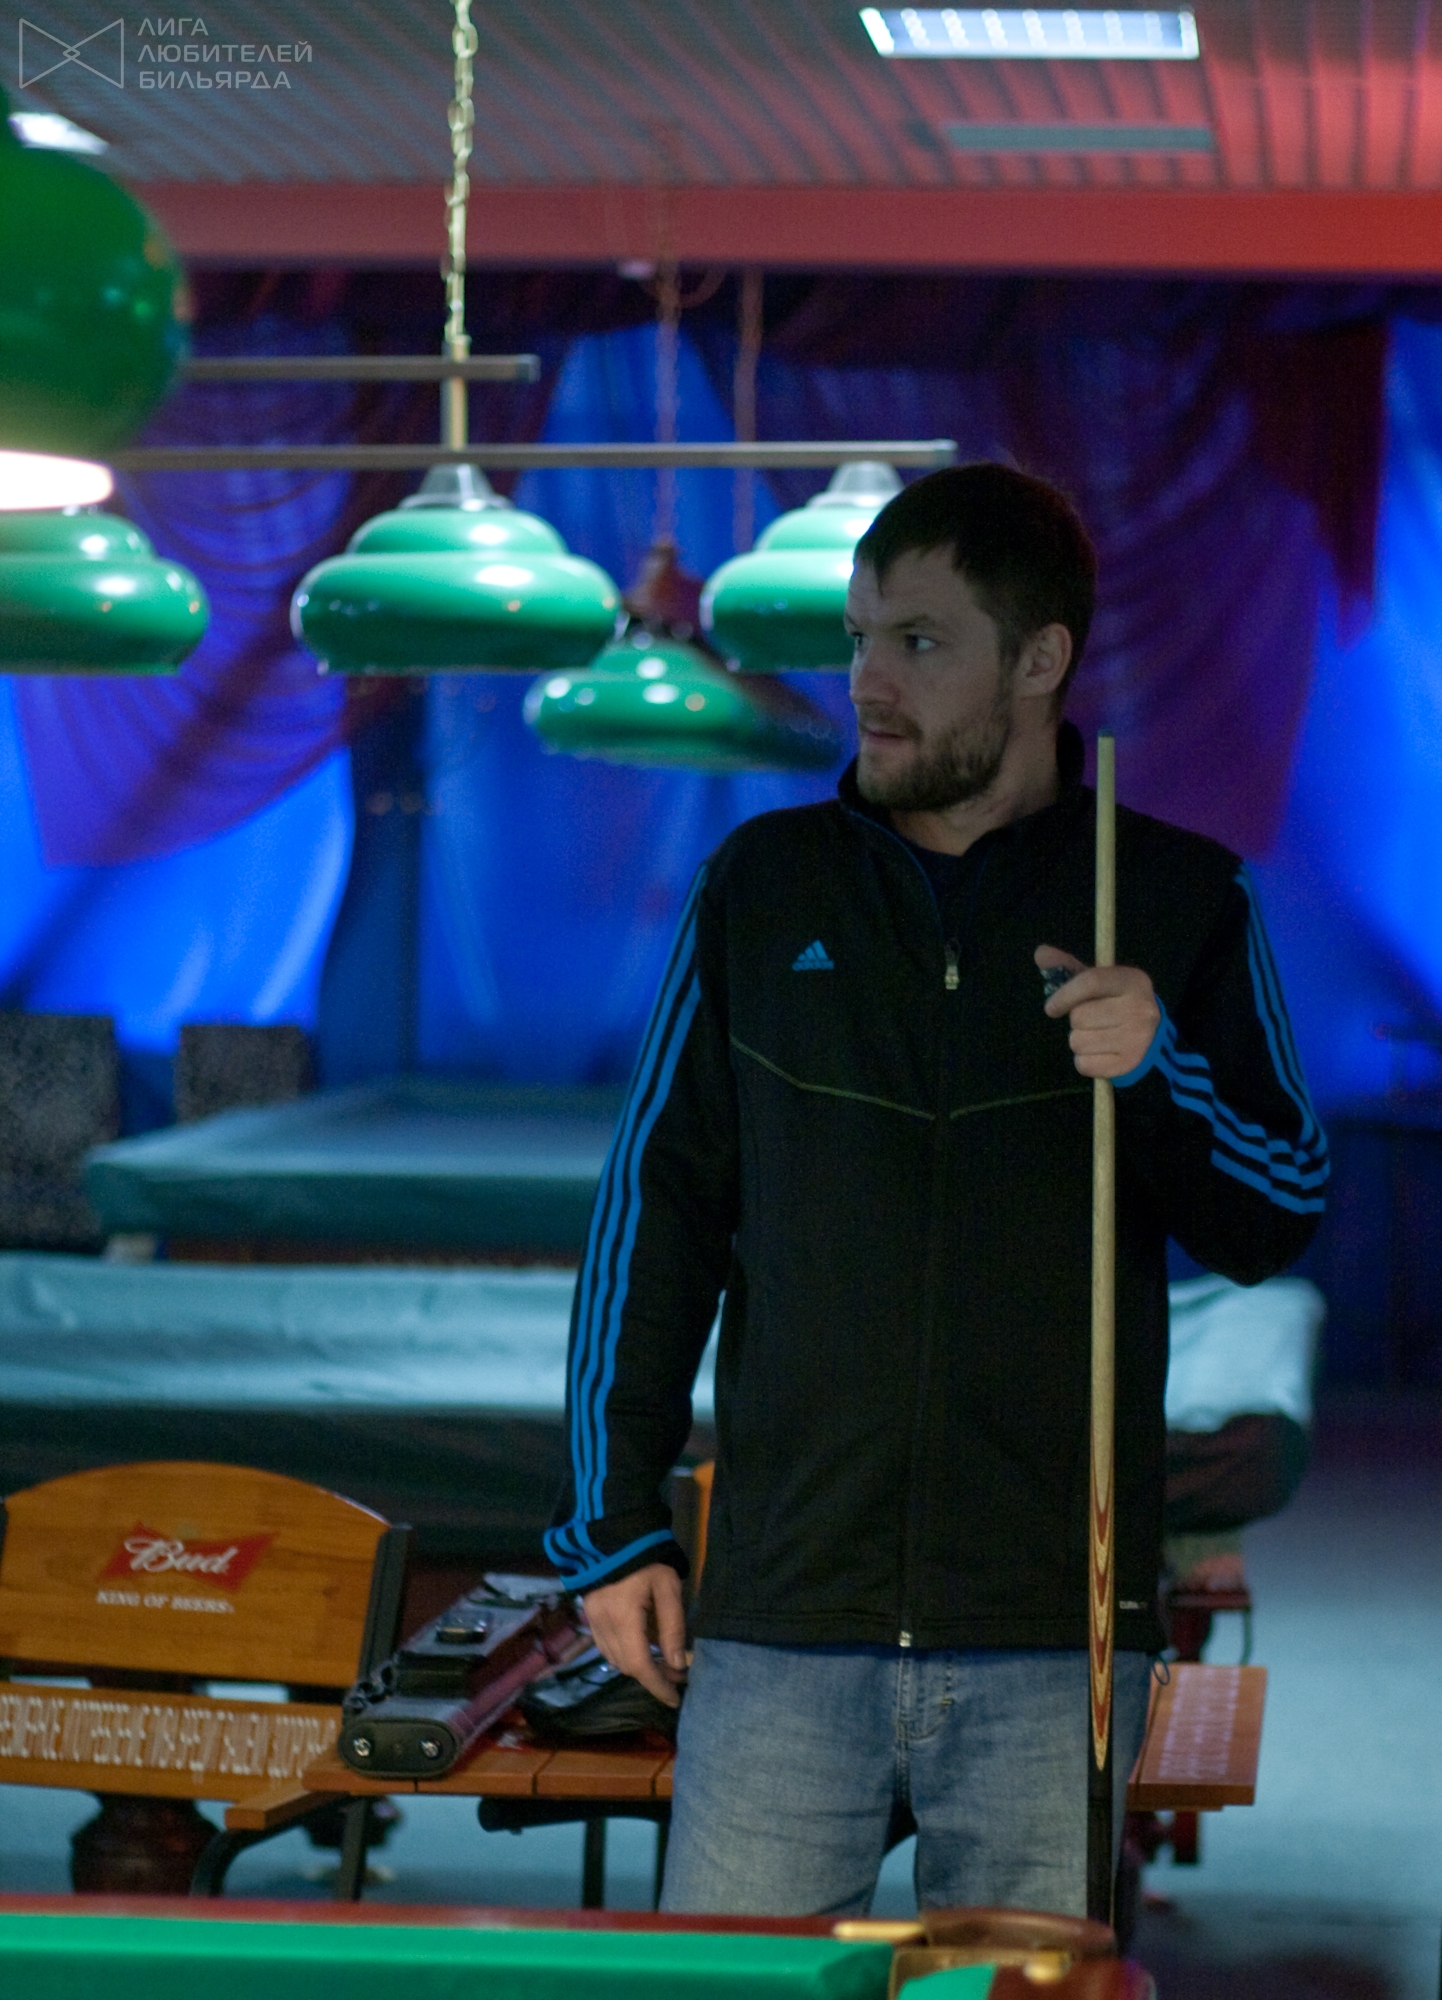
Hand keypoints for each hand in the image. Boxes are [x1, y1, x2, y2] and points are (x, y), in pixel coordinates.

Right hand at [582, 1562, 686, 1707]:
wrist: (616, 1535)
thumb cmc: (648, 1560)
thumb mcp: (668, 1589)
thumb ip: (673, 1627)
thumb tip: (677, 1665)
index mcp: (623, 1616)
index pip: (639, 1664)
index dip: (657, 1685)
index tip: (675, 1699)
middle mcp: (602, 1623)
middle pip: (626, 1665)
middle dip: (652, 1675)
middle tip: (677, 1674)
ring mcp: (593, 1619)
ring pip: (615, 1658)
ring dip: (639, 1666)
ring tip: (664, 1661)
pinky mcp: (590, 1614)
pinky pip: (607, 1646)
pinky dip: (625, 1653)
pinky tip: (642, 1646)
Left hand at [1035, 945, 1160, 1079]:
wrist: (1150, 1037)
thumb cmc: (1115, 1004)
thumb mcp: (1097, 981)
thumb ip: (1068, 967)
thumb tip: (1040, 953)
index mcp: (1132, 981)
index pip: (1091, 982)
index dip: (1064, 995)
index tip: (1051, 1008)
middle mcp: (1140, 1008)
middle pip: (1080, 1017)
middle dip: (1076, 1020)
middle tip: (1091, 1020)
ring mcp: (1137, 1038)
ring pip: (1079, 1042)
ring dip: (1079, 1040)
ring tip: (1096, 1035)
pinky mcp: (1129, 1064)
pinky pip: (1084, 1065)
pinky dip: (1084, 1061)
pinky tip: (1099, 1052)